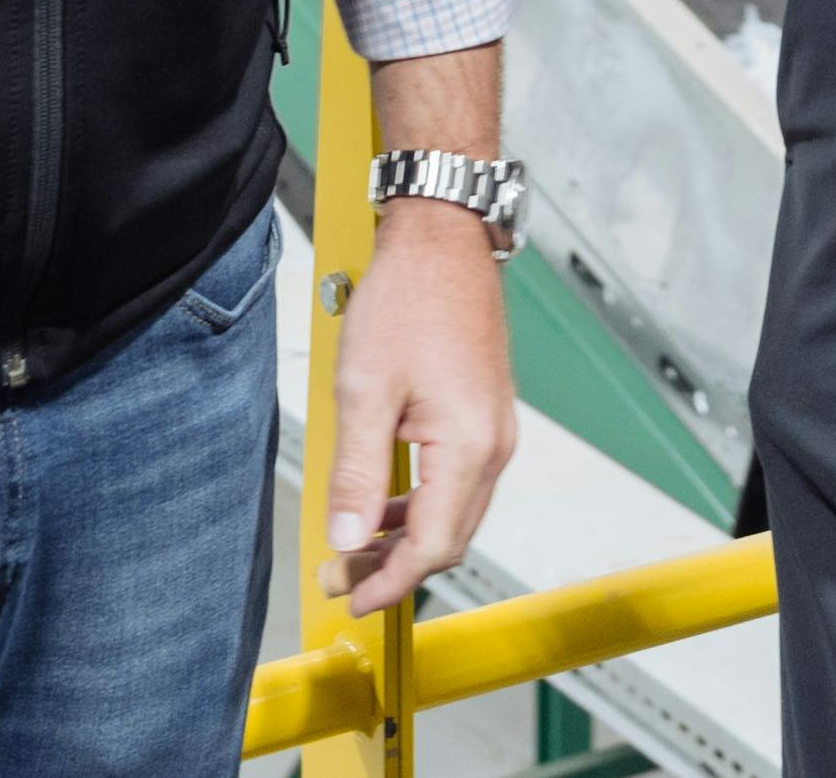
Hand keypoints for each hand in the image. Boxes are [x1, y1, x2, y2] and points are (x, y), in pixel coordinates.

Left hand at [322, 208, 520, 616]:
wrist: (442, 238)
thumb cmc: (407, 299)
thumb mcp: (364, 390)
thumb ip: (358, 474)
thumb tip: (349, 540)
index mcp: (468, 445)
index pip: (433, 546)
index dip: (389, 581)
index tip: (350, 597)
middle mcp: (493, 445)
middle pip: (450, 538)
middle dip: (395, 568)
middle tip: (340, 577)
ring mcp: (495, 430)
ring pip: (455, 512)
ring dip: (407, 537)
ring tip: (355, 546)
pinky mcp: (485, 415)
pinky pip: (458, 481)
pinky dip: (422, 504)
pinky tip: (385, 503)